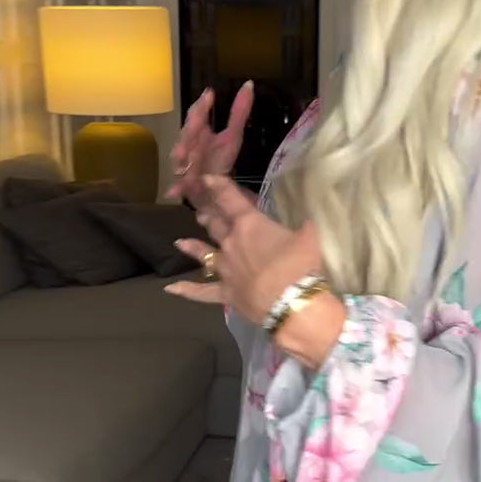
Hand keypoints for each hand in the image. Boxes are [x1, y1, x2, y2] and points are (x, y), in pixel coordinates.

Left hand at [164, 176, 344, 367]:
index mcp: (250, 224)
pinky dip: (187, 291)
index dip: (218, 186)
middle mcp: (231, 243)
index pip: (230, 199)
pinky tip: (170, 290)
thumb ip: (304, 228)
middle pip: (216, 225)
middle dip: (209, 216)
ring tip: (181, 242)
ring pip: (204, 254)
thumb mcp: (309, 238)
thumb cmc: (301, 265)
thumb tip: (307, 223)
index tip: (207, 178)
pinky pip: (202, 292)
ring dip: (193, 247)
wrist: (292, 303)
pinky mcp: (225, 294)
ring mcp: (225, 269)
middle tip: (201, 211)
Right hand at [167, 82, 254, 212]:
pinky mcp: (186, 187)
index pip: (197, 114)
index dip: (202, 105)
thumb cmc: (220, 160)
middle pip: (187, 135)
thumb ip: (239, 112)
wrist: (214, 190)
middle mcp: (189, 148)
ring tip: (181, 154)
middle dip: (191, 128)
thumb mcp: (232, 136)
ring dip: (181, 156)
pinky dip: (177, 189)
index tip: (210, 94)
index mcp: (199, 133)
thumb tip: (249, 84)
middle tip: (198, 120)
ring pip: (180, 159)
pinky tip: (175, 192)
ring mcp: (186, 167)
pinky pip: (180, 187)